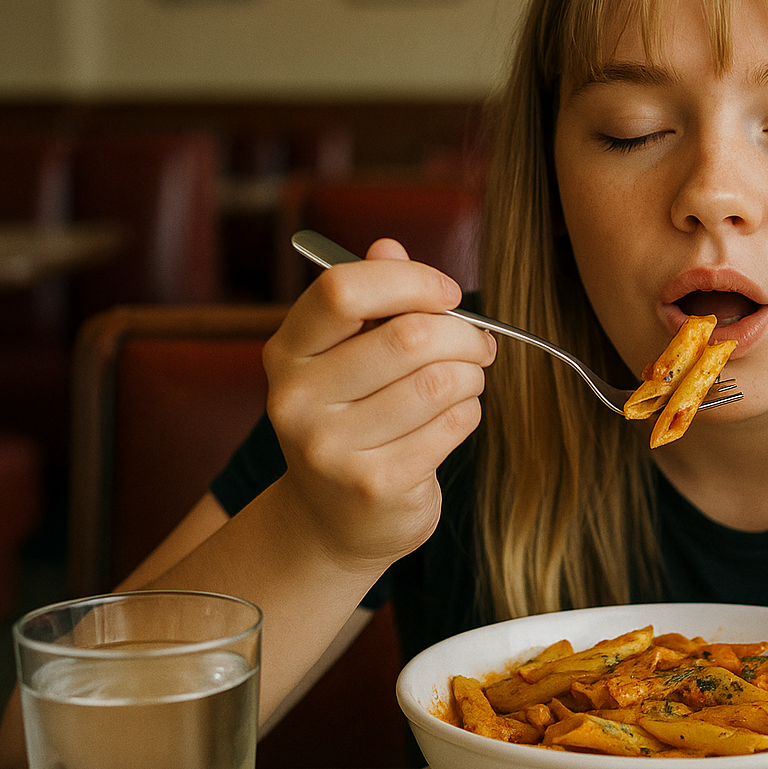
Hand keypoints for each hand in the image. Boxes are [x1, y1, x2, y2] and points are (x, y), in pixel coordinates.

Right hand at [262, 238, 496, 569]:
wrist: (334, 521)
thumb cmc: (353, 421)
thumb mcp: (346, 358)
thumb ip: (369, 301)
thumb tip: (389, 246)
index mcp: (286, 353)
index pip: (342, 289)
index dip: (411, 282)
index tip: (448, 294)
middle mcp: (296, 399)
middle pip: (409, 337)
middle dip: (463, 334)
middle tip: (480, 343)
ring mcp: (330, 448)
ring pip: (438, 383)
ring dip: (470, 376)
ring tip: (467, 381)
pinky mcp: (374, 485)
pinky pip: (451, 426)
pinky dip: (468, 414)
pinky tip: (455, 418)